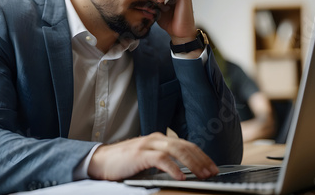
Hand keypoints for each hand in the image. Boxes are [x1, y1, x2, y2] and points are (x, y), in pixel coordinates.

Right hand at [87, 132, 218, 180]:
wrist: (100, 161)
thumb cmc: (124, 163)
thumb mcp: (148, 160)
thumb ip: (163, 161)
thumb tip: (185, 171)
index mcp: (159, 139)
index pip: (186, 145)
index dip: (201, 155)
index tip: (213, 166)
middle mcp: (156, 139)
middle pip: (185, 146)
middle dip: (201, 159)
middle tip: (213, 172)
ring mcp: (147, 145)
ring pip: (176, 150)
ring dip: (192, 163)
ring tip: (203, 175)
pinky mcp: (139, 154)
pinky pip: (160, 159)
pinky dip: (173, 168)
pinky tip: (181, 176)